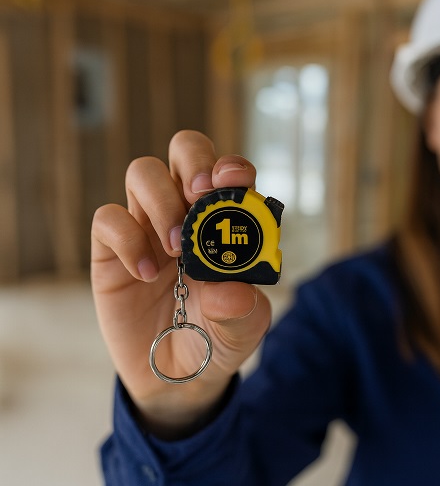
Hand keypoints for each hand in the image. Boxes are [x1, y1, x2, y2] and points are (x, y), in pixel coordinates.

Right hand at [91, 131, 270, 437]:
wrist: (175, 376)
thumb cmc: (215, 340)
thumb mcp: (242, 332)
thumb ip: (243, 312)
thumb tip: (231, 291)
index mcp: (226, 221)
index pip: (230, 172)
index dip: (231, 168)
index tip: (231, 183)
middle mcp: (188, 212)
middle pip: (185, 150)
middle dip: (193, 162)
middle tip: (198, 196)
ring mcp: (148, 226)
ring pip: (143, 172)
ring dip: (161, 201)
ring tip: (174, 249)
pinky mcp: (112, 248)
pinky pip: (108, 218)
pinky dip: (127, 240)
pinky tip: (147, 274)